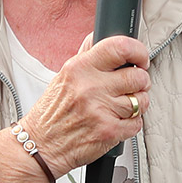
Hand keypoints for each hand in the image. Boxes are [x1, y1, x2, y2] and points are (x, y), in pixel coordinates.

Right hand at [22, 33, 150, 178]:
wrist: (40, 146)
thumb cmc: (52, 113)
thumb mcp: (63, 76)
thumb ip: (86, 56)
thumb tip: (103, 36)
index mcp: (79, 68)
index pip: (120, 47)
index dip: (138, 51)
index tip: (140, 59)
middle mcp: (90, 87)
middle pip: (137, 76)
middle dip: (141, 82)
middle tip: (133, 86)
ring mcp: (101, 110)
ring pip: (141, 100)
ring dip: (138, 104)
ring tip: (122, 106)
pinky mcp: (109, 131)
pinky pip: (137, 122)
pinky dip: (132, 124)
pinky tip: (117, 122)